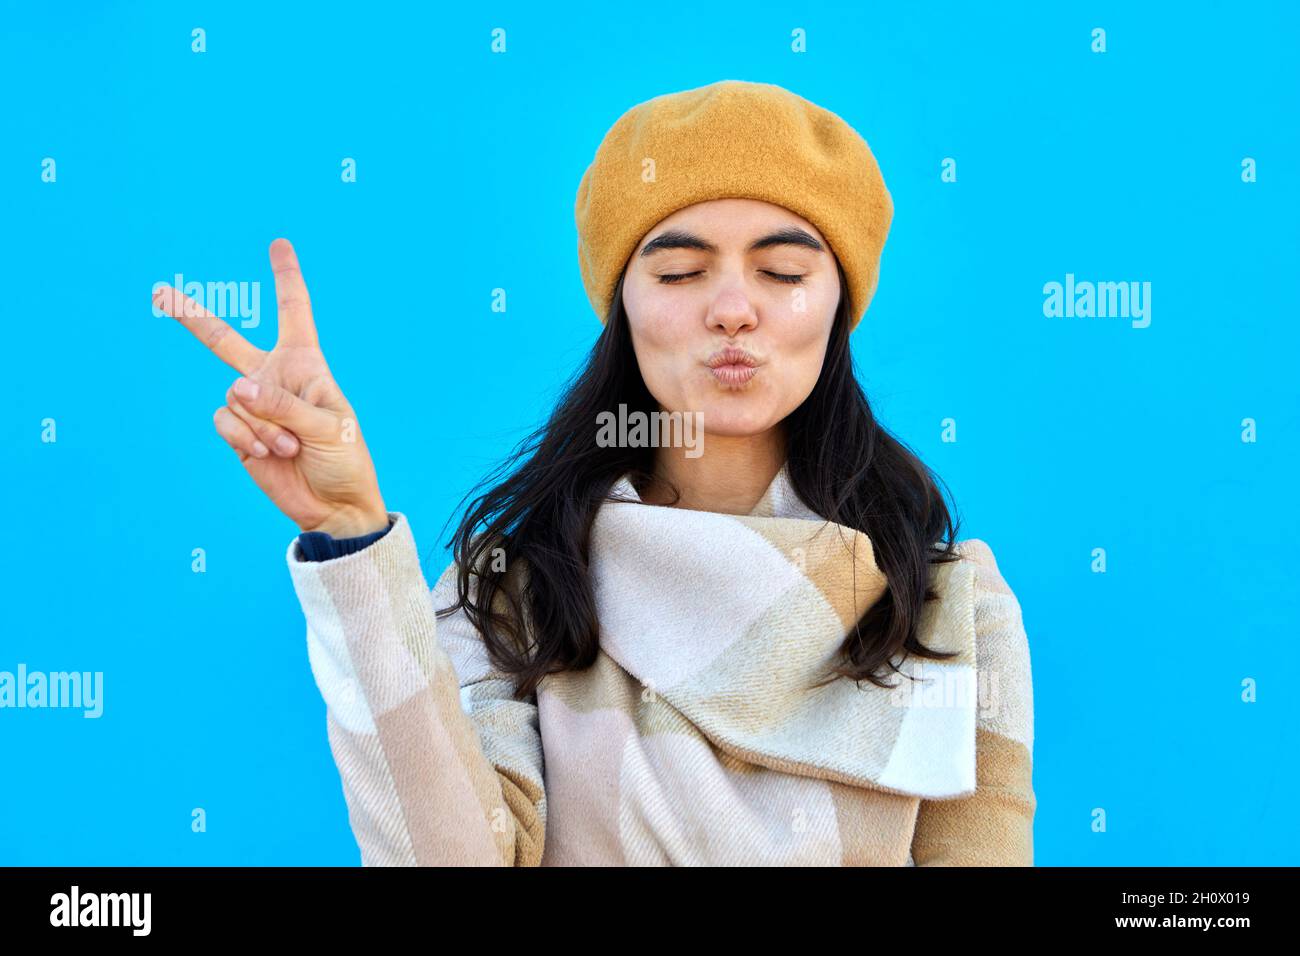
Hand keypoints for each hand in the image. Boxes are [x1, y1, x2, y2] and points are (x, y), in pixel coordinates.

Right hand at [154, 238, 388, 537]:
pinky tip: (270, 454)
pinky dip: (247, 438)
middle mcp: (273, 378)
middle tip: (160, 292)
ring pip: (234, 398)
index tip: (278, 244)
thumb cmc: (344, 460)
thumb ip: (283, 405)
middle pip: (225, 341)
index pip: (294, 312)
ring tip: (290, 446)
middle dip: (192, 318)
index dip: (286, 278)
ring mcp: (253, 406)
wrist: (332, 506)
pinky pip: (226, 423)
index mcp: (305, 364)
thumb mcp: (328, 427)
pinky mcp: (239, 434)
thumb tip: (236, 389)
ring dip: (263, 426)